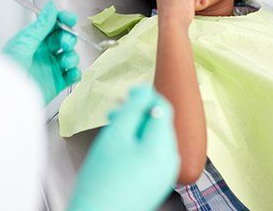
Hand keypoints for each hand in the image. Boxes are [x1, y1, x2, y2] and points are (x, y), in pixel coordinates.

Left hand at [2, 2, 80, 103]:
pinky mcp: (56, 83)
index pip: (51, 25)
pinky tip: (72, 73)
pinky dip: (76, 73)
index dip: (62, 20)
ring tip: (66, 61)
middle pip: (63, 39)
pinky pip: (72, 75)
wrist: (5, 100)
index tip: (70, 19)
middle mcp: (42, 52)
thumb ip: (40, 26)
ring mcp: (50, 67)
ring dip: (72, 56)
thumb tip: (50, 8)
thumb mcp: (23, 44)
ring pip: (70, 56)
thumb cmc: (6, 71)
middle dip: (68, 39)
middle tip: (66, 43)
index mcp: (32, 40)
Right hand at [67, 86, 179, 210]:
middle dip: (137, 114)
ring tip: (114, 130)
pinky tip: (119, 148)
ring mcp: (165, 173)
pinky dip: (138, 145)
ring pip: (154, 138)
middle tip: (115, 112)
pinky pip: (152, 153)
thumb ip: (133, 108)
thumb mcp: (115, 135)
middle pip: (159, 123)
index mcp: (164, 147)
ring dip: (135, 129)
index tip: (129, 93)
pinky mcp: (157, 181)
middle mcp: (170, 161)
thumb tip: (146, 91)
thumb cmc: (102, 182)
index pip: (163, 107)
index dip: (145, 95)